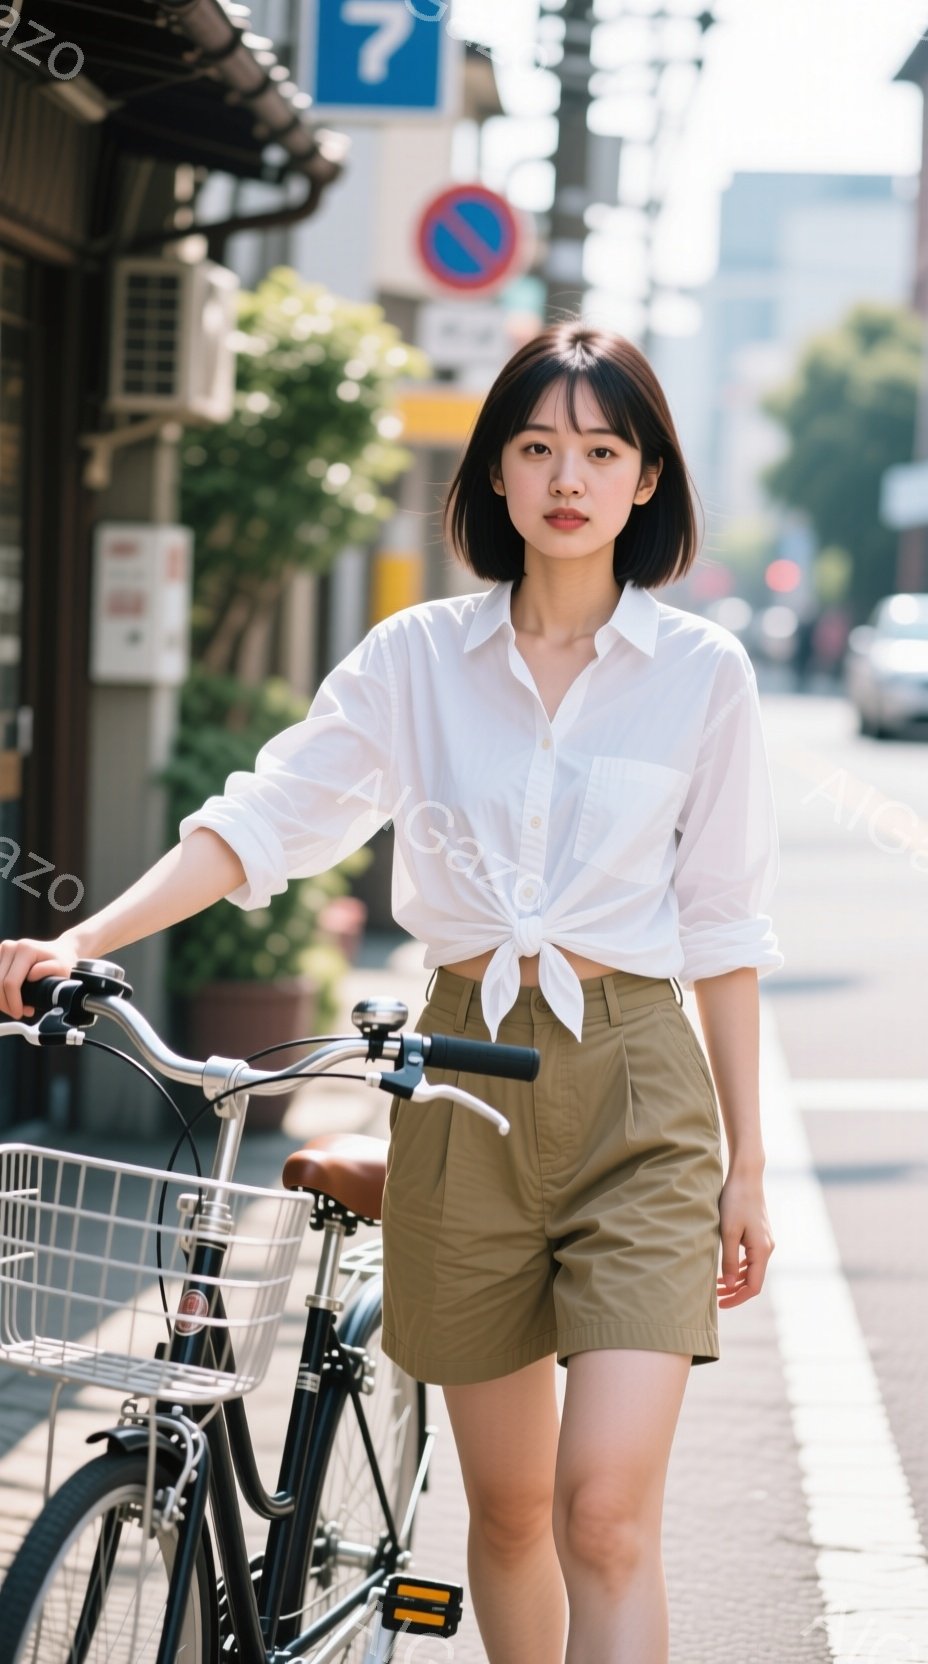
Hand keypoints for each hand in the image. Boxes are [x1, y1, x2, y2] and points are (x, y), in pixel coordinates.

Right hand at [0, 932, 87, 1019]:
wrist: (58, 950)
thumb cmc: (61, 961)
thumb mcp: (61, 968)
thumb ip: (48, 970)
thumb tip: (31, 975)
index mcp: (25, 950)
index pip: (10, 982)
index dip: (13, 1002)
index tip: (20, 1013)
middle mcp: (11, 946)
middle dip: (5, 1003)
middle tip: (18, 1012)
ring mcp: (2, 949)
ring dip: (0, 998)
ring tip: (15, 1005)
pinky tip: (8, 997)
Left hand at [717, 1170, 774, 1307]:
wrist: (746, 1177)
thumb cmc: (735, 1201)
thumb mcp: (728, 1232)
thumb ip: (729, 1260)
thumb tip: (731, 1286)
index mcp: (762, 1250)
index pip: (754, 1286)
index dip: (738, 1298)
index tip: (721, 1304)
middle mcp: (767, 1248)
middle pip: (754, 1280)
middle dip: (736, 1291)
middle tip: (715, 1297)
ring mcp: (764, 1241)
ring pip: (752, 1270)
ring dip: (736, 1280)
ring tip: (716, 1285)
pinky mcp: (759, 1234)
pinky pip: (751, 1258)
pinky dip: (739, 1267)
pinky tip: (725, 1268)